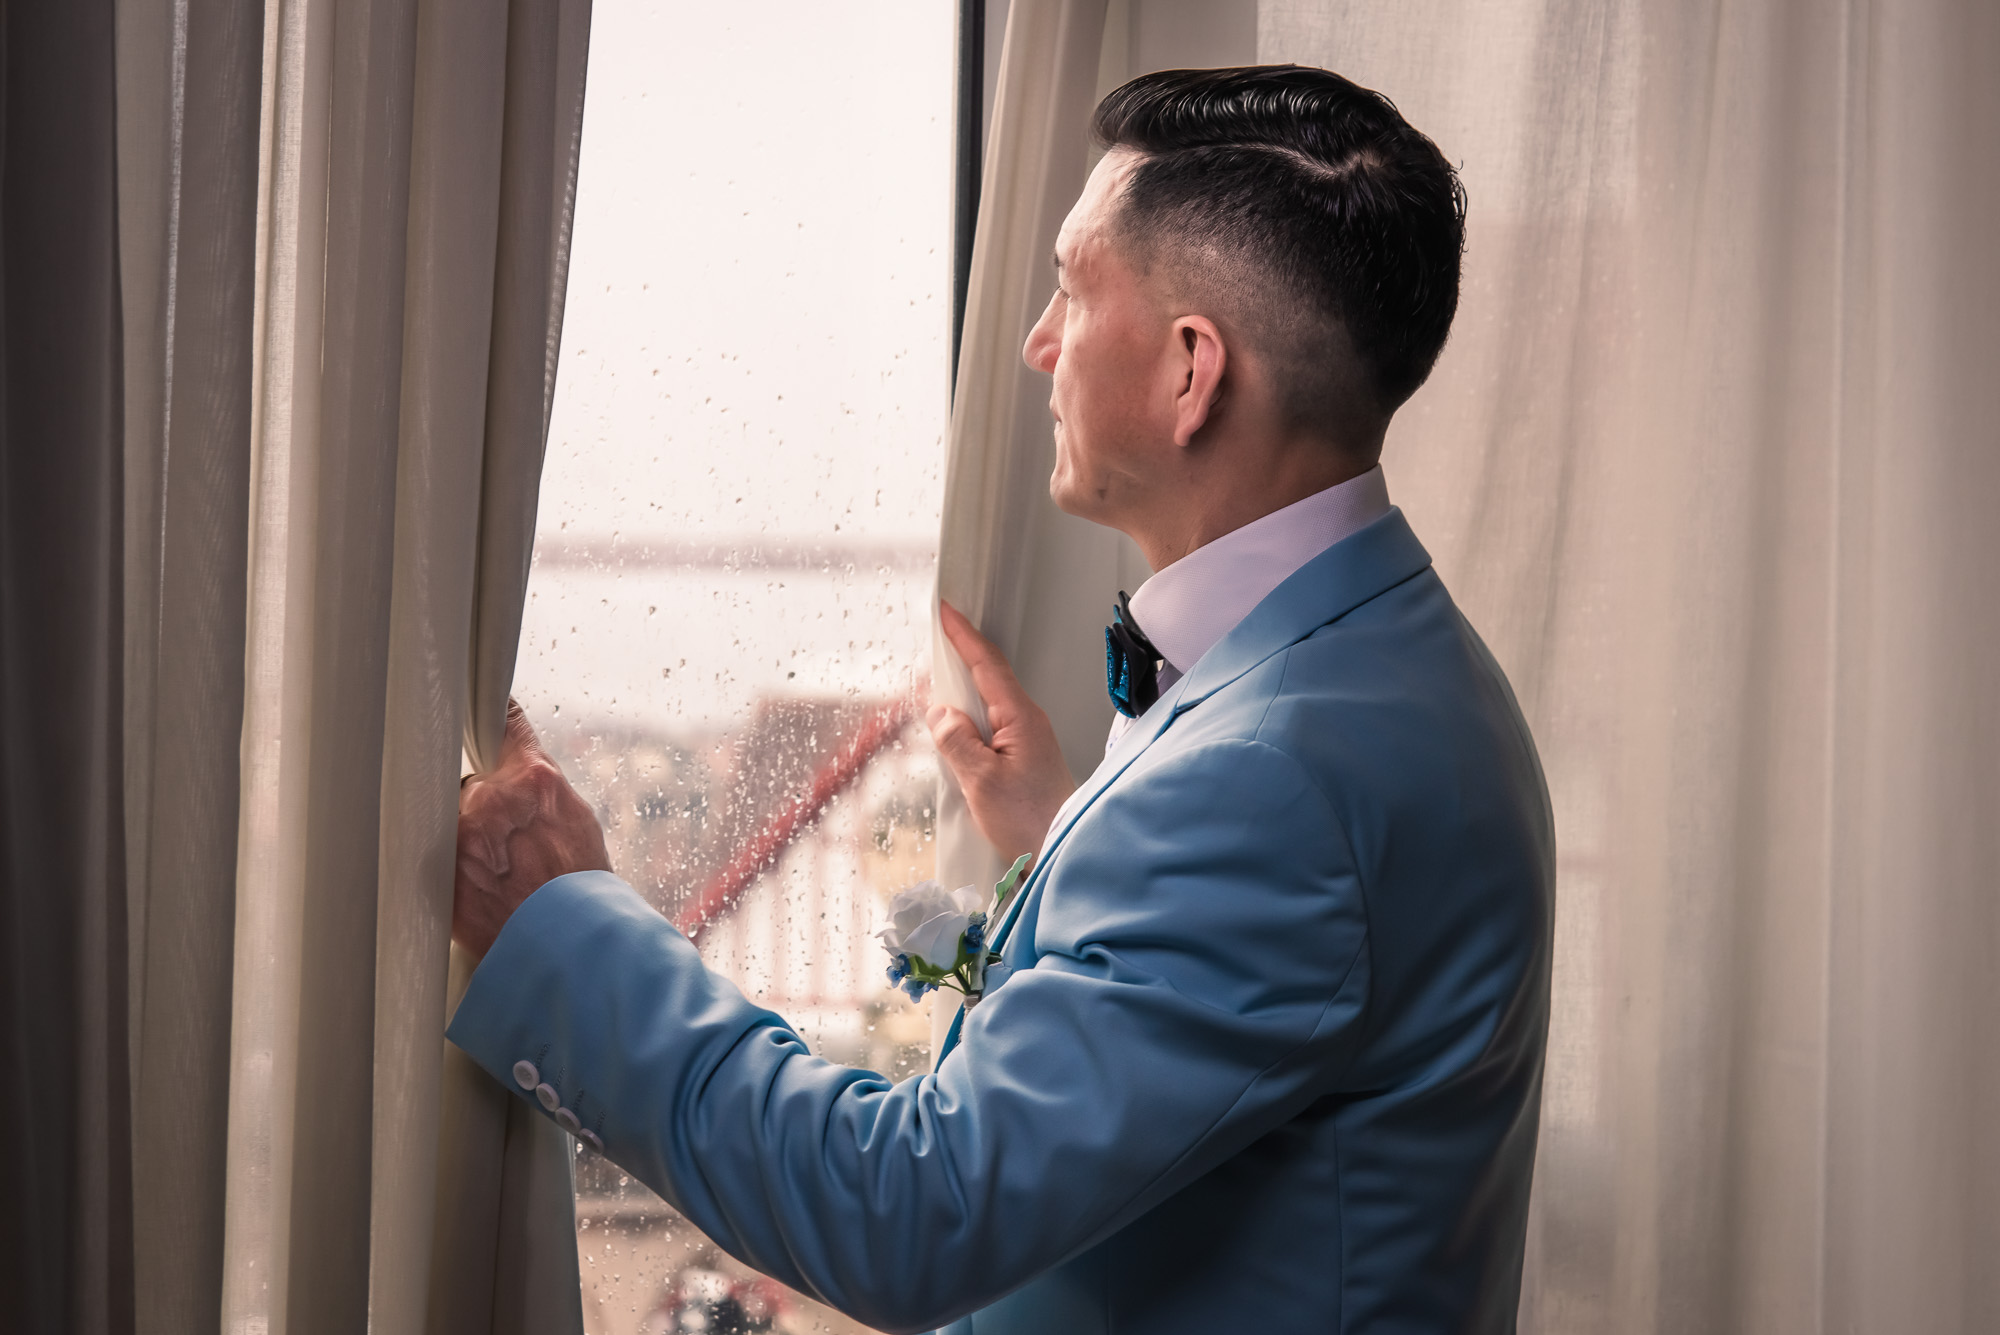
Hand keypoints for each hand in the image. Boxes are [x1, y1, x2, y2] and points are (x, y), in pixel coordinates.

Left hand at [453, 699, 611, 958]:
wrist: (572, 950)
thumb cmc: (583, 892)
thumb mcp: (577, 822)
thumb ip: (542, 789)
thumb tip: (521, 770)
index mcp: (535, 780)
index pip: (501, 722)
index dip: (490, 714)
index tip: (476, 701)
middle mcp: (494, 799)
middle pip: (470, 782)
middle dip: (482, 804)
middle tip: (507, 841)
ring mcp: (462, 837)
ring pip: (451, 820)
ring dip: (466, 839)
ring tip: (498, 875)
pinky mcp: (440, 873)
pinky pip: (435, 856)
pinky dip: (453, 870)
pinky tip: (480, 891)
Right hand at [928, 601, 1077, 864]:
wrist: (1060, 850)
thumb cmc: (1031, 820)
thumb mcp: (981, 780)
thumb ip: (957, 741)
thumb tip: (941, 713)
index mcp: (1020, 717)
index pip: (987, 664)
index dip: (963, 635)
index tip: (946, 611)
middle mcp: (1028, 721)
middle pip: (989, 677)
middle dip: (961, 657)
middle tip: (935, 642)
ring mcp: (1028, 739)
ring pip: (989, 703)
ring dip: (963, 693)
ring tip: (937, 689)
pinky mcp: (1024, 757)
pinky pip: (992, 725)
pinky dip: (970, 719)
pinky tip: (956, 731)